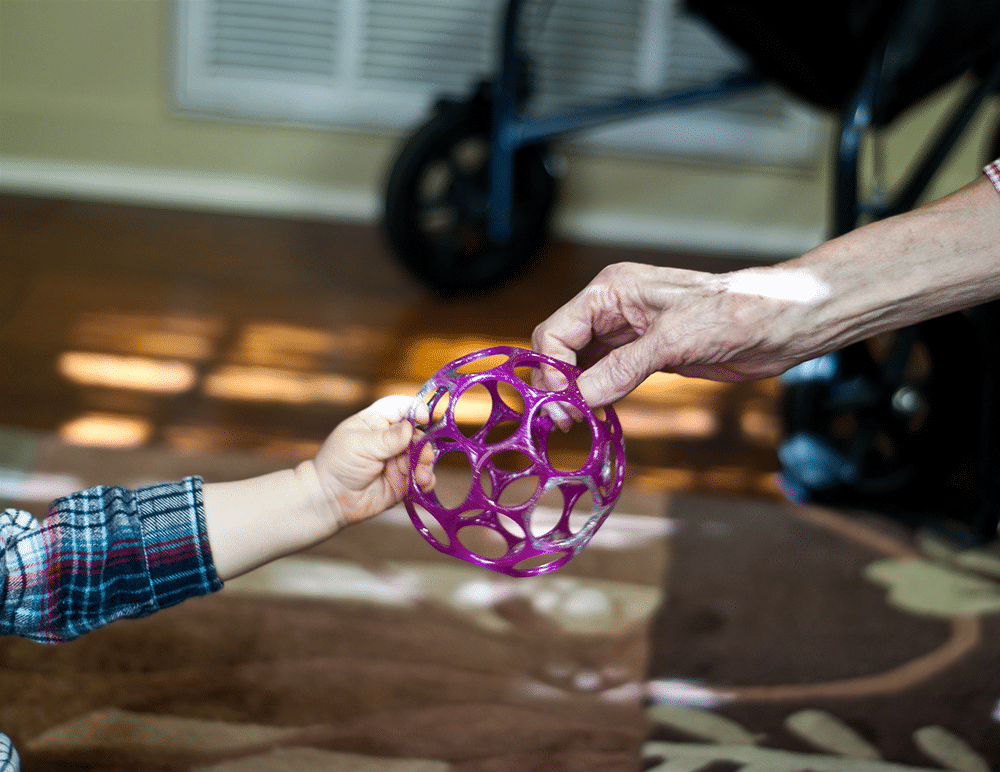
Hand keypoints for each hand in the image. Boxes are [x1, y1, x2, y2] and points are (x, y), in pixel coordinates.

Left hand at [204, 395, 433, 580]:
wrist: (329, 500)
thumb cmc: (337, 464)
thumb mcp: (359, 445)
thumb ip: (387, 438)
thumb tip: (411, 428)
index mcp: (378, 421)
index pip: (403, 407)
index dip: (417, 409)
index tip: (426, 418)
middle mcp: (392, 439)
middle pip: (419, 433)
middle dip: (424, 444)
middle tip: (423, 456)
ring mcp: (399, 460)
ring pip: (424, 456)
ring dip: (426, 464)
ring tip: (420, 476)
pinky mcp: (404, 481)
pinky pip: (423, 478)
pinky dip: (427, 480)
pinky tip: (422, 484)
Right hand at [532, 262, 810, 408]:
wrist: (781, 323)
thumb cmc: (734, 314)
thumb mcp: (673, 340)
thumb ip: (623, 368)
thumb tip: (580, 398)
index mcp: (610, 291)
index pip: (556, 331)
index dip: (551, 370)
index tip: (561, 406)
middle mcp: (612, 309)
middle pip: (561, 348)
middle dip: (557, 384)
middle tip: (565, 421)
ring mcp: (627, 333)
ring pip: (580, 365)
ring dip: (574, 393)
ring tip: (576, 423)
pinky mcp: (645, 355)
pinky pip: (605, 376)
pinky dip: (596, 396)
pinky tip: (596, 415)